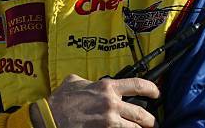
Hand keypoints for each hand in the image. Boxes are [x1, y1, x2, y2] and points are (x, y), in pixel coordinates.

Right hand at [33, 74, 159, 127]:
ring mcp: (108, 121)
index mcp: (108, 87)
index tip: (156, 93)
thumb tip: (90, 82)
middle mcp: (111, 103)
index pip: (138, 85)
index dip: (152, 89)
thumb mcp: (75, 81)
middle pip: (141, 113)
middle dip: (150, 120)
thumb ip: (88, 80)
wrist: (48, 117)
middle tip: (152, 122)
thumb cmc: (60, 100)